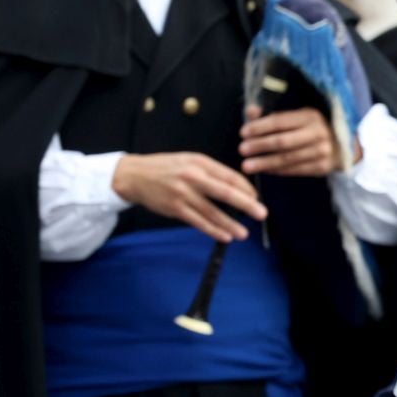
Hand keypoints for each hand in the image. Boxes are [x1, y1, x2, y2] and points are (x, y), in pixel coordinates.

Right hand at [113, 151, 266, 243]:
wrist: (135, 175)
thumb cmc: (166, 168)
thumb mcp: (189, 160)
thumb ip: (211, 171)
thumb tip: (236, 187)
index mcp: (200, 162)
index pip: (229, 176)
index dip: (245, 188)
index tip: (256, 197)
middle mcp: (193, 177)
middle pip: (225, 193)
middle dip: (246, 205)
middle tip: (261, 214)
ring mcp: (183, 194)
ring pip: (212, 212)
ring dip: (230, 224)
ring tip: (244, 233)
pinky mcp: (175, 209)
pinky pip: (198, 222)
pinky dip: (213, 230)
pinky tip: (224, 236)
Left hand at [240, 104, 347, 177]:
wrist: (345, 145)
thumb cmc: (314, 127)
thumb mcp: (298, 115)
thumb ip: (272, 114)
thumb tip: (249, 111)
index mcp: (310, 116)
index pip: (280, 121)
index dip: (260, 127)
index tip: (243, 132)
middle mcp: (318, 133)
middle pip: (282, 141)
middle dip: (260, 146)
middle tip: (241, 150)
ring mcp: (322, 151)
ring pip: (287, 159)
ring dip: (265, 163)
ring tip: (247, 165)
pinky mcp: (322, 167)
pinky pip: (295, 170)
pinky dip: (277, 171)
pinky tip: (264, 170)